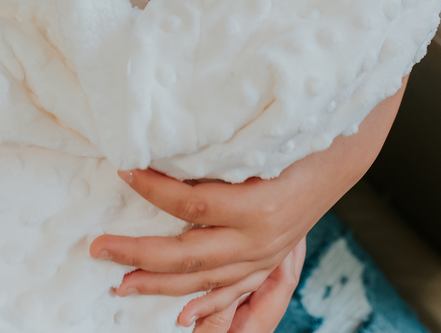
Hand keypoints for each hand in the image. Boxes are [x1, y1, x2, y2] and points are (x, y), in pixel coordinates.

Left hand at [90, 77, 407, 324]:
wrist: (342, 156)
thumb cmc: (299, 135)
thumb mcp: (261, 133)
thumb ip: (216, 139)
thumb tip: (162, 128)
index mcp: (259, 205)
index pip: (191, 204)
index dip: (153, 190)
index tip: (123, 170)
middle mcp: (260, 239)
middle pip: (187, 254)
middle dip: (137, 252)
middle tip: (98, 246)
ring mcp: (263, 256)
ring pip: (202, 279)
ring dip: (157, 282)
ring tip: (119, 280)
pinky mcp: (265, 261)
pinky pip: (228, 289)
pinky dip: (200, 301)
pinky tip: (174, 312)